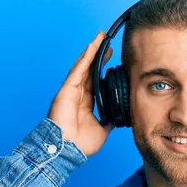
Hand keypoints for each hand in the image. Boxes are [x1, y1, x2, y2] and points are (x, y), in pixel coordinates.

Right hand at [47, 31, 113, 156]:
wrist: (68, 150)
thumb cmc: (81, 144)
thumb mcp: (103, 130)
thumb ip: (109, 120)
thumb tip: (119, 115)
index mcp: (85, 103)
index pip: (95, 81)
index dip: (103, 69)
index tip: (112, 59)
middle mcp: (78, 95)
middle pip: (89, 70)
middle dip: (98, 55)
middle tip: (108, 42)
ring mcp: (72, 91)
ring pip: (83, 66)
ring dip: (92, 51)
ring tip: (101, 37)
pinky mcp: (67, 89)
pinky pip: (78, 69)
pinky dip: (86, 57)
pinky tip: (93, 47)